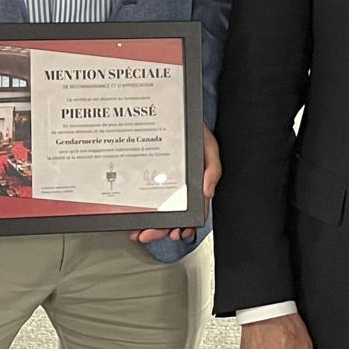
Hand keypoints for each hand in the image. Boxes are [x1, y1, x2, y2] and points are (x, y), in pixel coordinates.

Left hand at [130, 122, 220, 244]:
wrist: (178, 113)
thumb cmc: (196, 131)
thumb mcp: (208, 147)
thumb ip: (212, 169)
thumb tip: (207, 192)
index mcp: (198, 184)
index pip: (193, 211)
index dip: (184, 226)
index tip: (174, 233)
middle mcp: (182, 187)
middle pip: (173, 215)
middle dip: (160, 229)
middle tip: (147, 235)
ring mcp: (168, 183)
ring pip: (160, 210)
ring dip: (150, 223)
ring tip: (139, 231)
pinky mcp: (155, 177)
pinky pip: (148, 196)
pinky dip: (142, 208)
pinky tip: (136, 213)